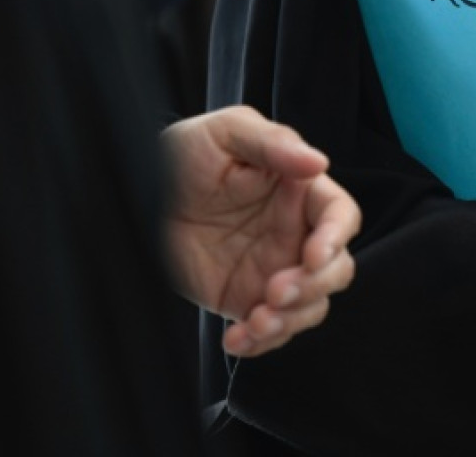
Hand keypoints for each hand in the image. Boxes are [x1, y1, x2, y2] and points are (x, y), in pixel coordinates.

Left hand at [163, 107, 360, 356]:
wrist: (134, 193)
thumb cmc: (184, 152)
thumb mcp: (226, 132)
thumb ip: (273, 142)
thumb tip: (319, 162)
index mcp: (299, 190)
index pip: (341, 216)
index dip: (337, 238)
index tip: (314, 255)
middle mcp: (294, 232)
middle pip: (337, 269)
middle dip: (315, 287)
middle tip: (276, 291)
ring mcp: (273, 268)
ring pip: (311, 306)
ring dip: (291, 321)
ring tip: (256, 321)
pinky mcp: (245, 298)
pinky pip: (270, 330)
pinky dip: (260, 343)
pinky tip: (236, 338)